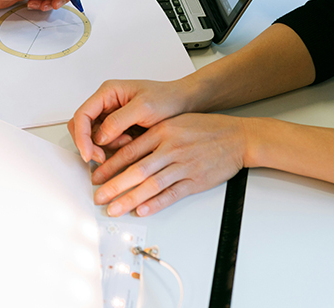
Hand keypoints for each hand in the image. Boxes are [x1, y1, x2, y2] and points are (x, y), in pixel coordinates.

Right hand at [68, 78, 193, 163]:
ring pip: (93, 137)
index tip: (88, 154)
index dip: (81, 136)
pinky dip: (114, 148)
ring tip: (128, 143)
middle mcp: (106, 103)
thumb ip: (118, 121)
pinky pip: (106, 141)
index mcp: (108, 92)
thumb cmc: (167, 98)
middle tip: (102, 158)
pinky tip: (130, 144)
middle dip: (89, 144)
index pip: (82, 115)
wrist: (184, 103)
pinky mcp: (118, 127)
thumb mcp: (144, 107)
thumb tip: (99, 137)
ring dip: (105, 146)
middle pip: (82, 127)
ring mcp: (111, 116)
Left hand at [92, 113, 247, 216]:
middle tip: (98, 196)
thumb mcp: (174, 122)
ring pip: (151, 185)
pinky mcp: (196, 181)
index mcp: (162, 132)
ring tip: (114, 209)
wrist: (237, 137)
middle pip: (136, 170)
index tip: (96, 175)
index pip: (129, 151)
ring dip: (130, 199)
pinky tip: (142, 210)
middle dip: (114, 185)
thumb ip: (150, 135)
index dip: (110, 165)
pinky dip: (156, 203)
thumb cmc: (205, 128)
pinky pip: (172, 194)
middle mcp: (170, 148)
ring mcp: (183, 165)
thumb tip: (123, 150)